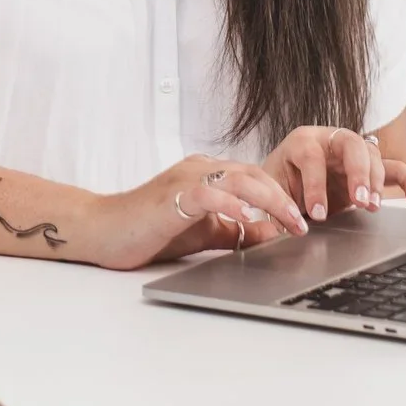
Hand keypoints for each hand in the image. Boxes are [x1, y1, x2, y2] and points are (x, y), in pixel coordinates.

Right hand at [82, 154, 312, 269]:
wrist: (103, 231)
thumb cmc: (148, 231)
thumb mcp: (202, 233)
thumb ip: (234, 232)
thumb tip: (270, 236)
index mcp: (205, 175)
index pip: (253, 178)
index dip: (281, 198)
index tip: (299, 223)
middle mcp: (198, 169)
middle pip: (253, 174)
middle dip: (283, 199)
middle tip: (302, 225)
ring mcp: (184, 179)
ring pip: (238, 178)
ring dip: (269, 200)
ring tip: (289, 222)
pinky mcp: (172, 196)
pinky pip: (209, 194)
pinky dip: (232, 204)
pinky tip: (248, 218)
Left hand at [263, 125, 405, 220]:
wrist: (286, 179)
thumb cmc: (279, 182)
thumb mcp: (271, 192)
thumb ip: (278, 207)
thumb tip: (288, 230)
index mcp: (301, 142)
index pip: (312, 157)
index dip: (316, 186)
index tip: (318, 214)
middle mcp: (330, 140)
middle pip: (351, 144)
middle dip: (357, 173)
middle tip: (358, 201)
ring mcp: (352, 152)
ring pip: (372, 156)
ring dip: (376, 181)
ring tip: (372, 206)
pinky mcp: (369, 168)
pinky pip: (394, 168)